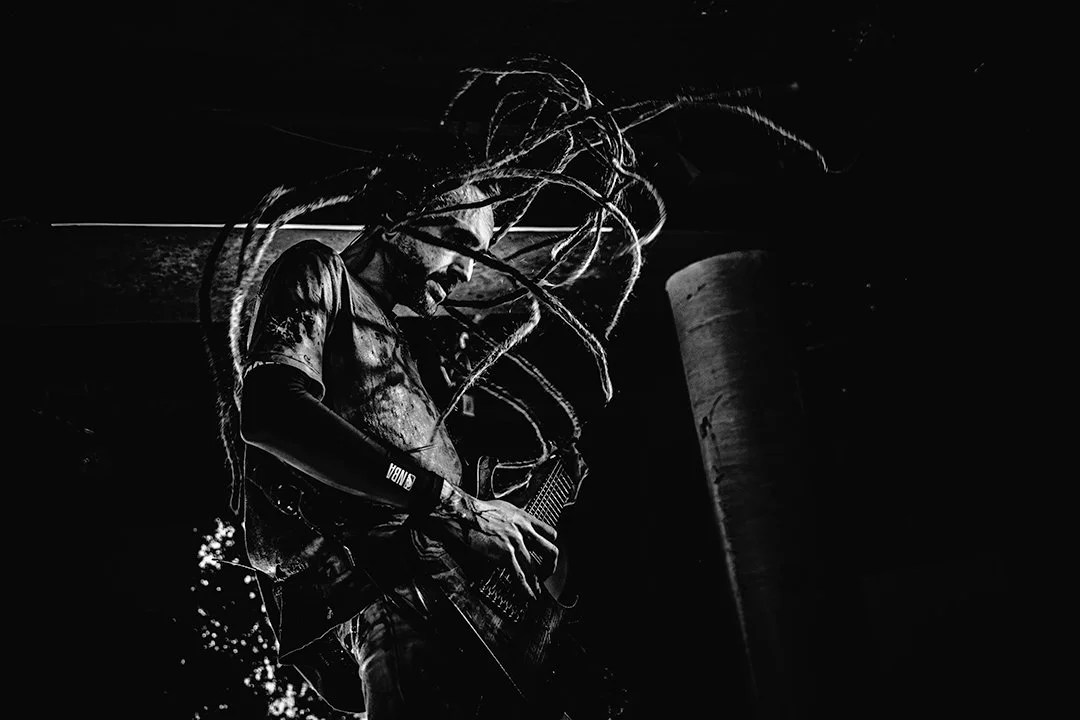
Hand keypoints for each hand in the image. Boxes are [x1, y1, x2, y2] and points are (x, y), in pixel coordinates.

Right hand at [433, 490, 558, 599]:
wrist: (464, 513)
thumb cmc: (476, 511)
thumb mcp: (502, 509)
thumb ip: (512, 521)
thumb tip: (510, 530)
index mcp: (524, 518)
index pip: (550, 533)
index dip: (550, 546)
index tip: (547, 555)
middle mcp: (524, 530)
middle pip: (550, 551)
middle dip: (550, 566)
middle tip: (545, 574)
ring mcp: (516, 542)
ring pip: (535, 568)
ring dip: (537, 583)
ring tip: (536, 592)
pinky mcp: (505, 554)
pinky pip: (520, 576)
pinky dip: (525, 589)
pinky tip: (527, 596)